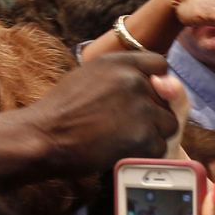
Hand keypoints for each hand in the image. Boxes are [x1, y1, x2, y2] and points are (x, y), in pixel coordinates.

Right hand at [22, 52, 179, 174]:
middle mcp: (134, 81)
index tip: (146, 94)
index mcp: (120, 62)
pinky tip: (122, 149)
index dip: (157, 81)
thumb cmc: (63, 110)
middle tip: (126, 123)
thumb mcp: (91, 75)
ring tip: (124, 136)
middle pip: (168, 98)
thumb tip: (162, 81)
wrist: (44, 136)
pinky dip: (146, 152)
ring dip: (153, 133)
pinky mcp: (144, 137)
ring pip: (169, 123)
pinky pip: (161, 145)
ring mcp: (141, 109)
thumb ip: (124, 75)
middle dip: (154, 111)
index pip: (160, 65)